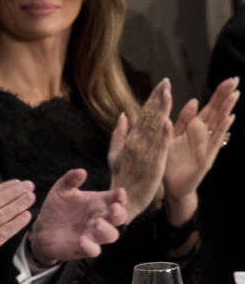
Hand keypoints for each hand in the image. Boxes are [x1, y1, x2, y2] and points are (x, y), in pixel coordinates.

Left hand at [29, 168, 126, 264]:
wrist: (43, 228)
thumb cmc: (57, 207)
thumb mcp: (61, 190)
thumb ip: (70, 180)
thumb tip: (81, 171)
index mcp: (98, 203)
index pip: (116, 199)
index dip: (121, 196)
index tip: (119, 192)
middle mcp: (100, 218)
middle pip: (119, 218)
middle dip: (119, 213)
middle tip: (113, 208)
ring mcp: (93, 234)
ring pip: (111, 235)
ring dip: (106, 230)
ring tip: (97, 223)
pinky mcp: (84, 248)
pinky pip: (94, 251)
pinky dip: (91, 246)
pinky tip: (82, 240)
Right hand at [107, 78, 172, 220]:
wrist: (122, 201)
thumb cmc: (121, 178)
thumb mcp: (115, 154)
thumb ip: (119, 134)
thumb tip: (124, 115)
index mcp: (130, 140)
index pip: (143, 115)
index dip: (153, 99)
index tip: (162, 85)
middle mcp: (137, 143)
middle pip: (149, 117)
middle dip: (158, 99)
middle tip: (166, 82)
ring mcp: (145, 154)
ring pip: (154, 128)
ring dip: (161, 110)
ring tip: (168, 94)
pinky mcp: (153, 165)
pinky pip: (159, 148)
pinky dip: (162, 135)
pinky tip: (167, 122)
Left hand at [163, 76, 238, 224]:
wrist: (170, 186)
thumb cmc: (171, 161)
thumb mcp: (173, 136)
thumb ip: (182, 120)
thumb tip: (193, 100)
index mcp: (195, 129)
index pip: (210, 108)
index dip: (218, 95)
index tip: (229, 79)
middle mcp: (204, 136)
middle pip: (217, 112)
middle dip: (225, 97)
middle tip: (236, 80)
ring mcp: (207, 146)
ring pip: (218, 125)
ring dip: (226, 109)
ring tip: (235, 95)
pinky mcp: (205, 158)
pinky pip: (213, 142)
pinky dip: (220, 130)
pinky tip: (228, 119)